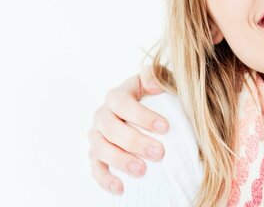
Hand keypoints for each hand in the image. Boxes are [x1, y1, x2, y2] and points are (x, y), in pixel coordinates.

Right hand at [88, 66, 167, 193]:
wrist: (144, 113)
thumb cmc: (156, 96)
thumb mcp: (159, 81)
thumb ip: (157, 76)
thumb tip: (155, 84)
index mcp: (116, 96)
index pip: (123, 103)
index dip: (142, 115)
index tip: (165, 127)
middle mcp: (102, 115)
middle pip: (111, 128)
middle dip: (135, 141)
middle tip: (159, 153)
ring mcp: (96, 136)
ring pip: (100, 149)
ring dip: (120, 160)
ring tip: (142, 171)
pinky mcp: (95, 155)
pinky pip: (95, 168)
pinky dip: (105, 179)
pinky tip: (120, 188)